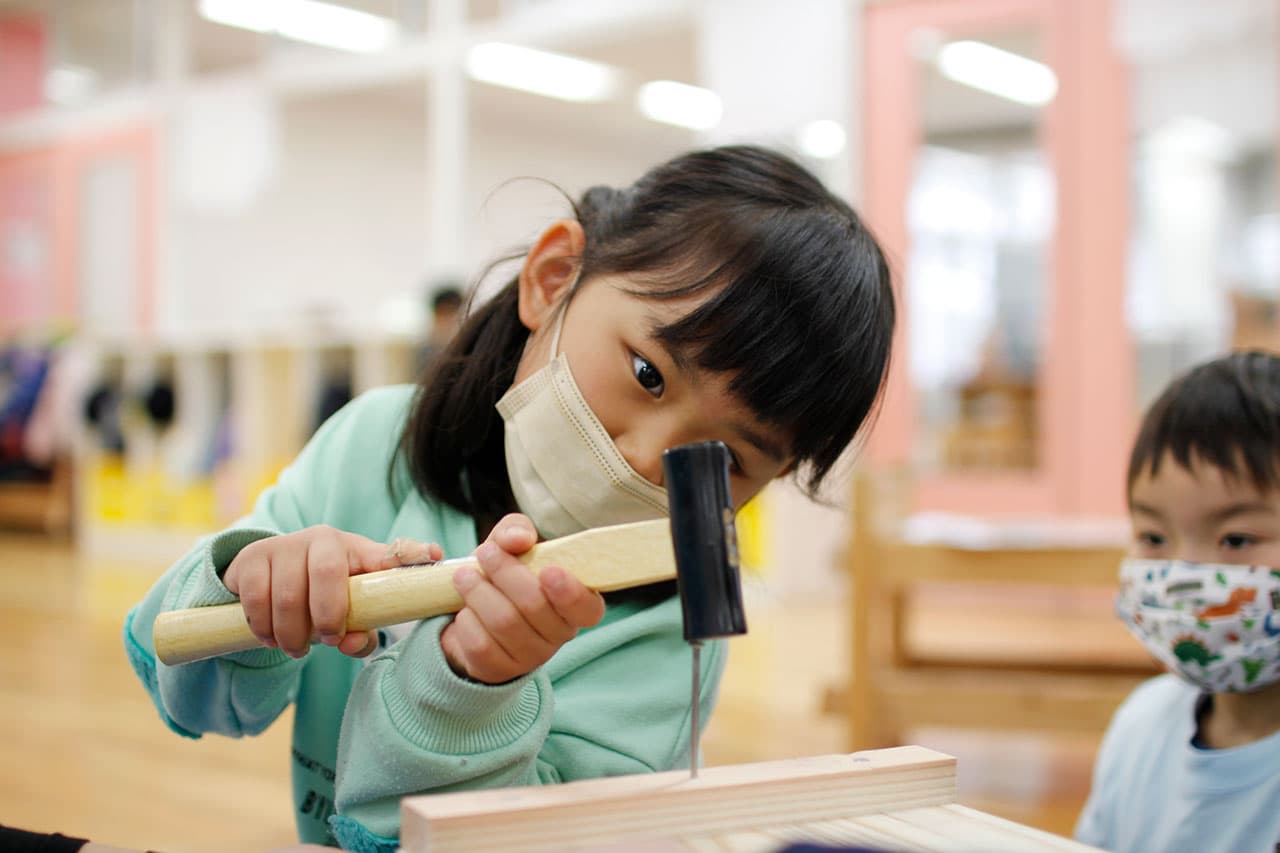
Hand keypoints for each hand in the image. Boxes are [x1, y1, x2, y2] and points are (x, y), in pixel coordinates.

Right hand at [223, 525, 442, 658]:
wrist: (264, 578)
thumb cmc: (318, 597)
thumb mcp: (345, 612)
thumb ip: (360, 632)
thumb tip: (355, 643)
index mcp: (357, 551)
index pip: (389, 551)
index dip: (413, 553)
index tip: (434, 556)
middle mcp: (324, 539)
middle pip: (328, 573)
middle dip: (326, 616)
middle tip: (324, 641)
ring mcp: (286, 544)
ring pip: (288, 593)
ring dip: (291, 632)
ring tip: (296, 648)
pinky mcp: (253, 557)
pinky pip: (256, 597)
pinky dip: (263, 626)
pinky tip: (270, 637)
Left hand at [441, 514, 604, 683]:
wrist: (471, 617)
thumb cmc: (503, 578)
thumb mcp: (510, 546)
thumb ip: (516, 531)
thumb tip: (519, 538)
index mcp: (574, 604)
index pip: (589, 609)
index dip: (570, 593)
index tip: (548, 570)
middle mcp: (559, 634)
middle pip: (534, 605)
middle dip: (505, 573)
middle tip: (485, 552)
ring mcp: (530, 656)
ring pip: (504, 622)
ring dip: (478, 592)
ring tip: (463, 576)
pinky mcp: (499, 670)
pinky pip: (480, 644)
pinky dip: (467, 620)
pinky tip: (465, 610)